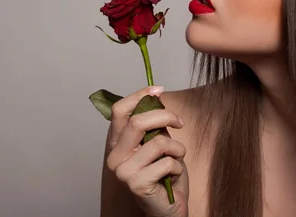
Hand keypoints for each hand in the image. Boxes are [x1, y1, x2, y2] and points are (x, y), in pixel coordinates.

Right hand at [106, 86, 188, 216]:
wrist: (168, 207)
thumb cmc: (165, 174)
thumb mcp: (159, 142)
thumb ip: (154, 124)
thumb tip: (156, 95)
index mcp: (117, 143)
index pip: (119, 111)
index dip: (139, 95)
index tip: (158, 89)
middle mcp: (115, 156)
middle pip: (138, 121)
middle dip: (165, 116)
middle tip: (180, 123)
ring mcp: (123, 171)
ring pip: (159, 142)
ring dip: (177, 148)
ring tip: (176, 158)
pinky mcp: (137, 184)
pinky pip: (167, 162)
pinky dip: (178, 166)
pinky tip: (172, 176)